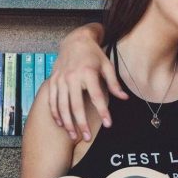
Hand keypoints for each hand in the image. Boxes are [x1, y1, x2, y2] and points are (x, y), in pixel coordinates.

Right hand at [48, 24, 127, 140]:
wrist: (75, 40)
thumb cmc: (94, 54)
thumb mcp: (107, 66)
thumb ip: (114, 83)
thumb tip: (124, 98)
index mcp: (88, 72)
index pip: (97, 96)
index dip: (103, 111)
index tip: (108, 124)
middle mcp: (72, 77)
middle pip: (76, 105)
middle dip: (82, 123)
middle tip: (87, 137)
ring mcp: (60, 79)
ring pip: (62, 106)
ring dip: (68, 123)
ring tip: (74, 136)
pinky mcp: (53, 81)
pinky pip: (52, 100)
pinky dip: (56, 114)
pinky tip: (61, 124)